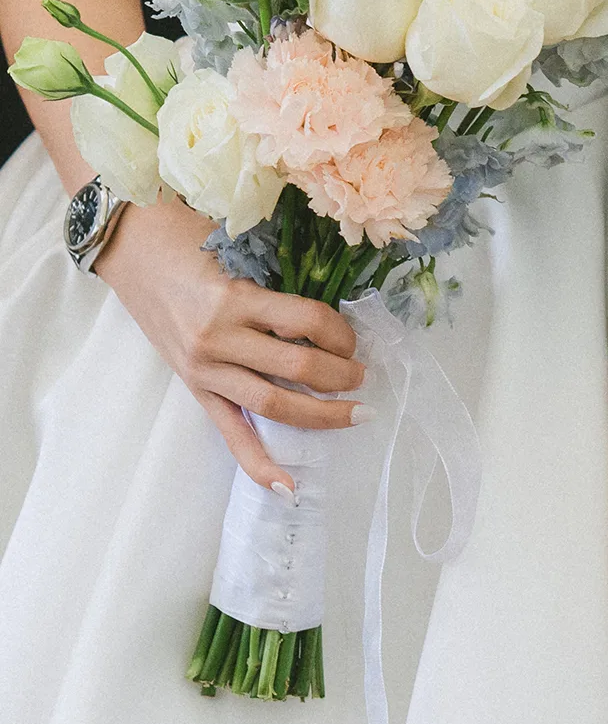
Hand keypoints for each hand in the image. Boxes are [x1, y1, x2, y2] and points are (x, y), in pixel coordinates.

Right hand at [95, 197, 363, 493]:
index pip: (307, 323)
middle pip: (297, 370)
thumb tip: (328, 318)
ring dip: (320, 414)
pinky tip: (288, 487)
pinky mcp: (193, 388)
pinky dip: (258, 463)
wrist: (129, 247)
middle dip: (341, 378)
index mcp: (234, 298)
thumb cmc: (187, 236)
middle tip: (363, 377)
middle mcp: (218, 338)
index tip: (353, 337)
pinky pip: (230, 432)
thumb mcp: (237, 250)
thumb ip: (276, 285)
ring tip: (354, 413)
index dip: (341, 333)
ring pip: (272, 405)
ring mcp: (204, 368)